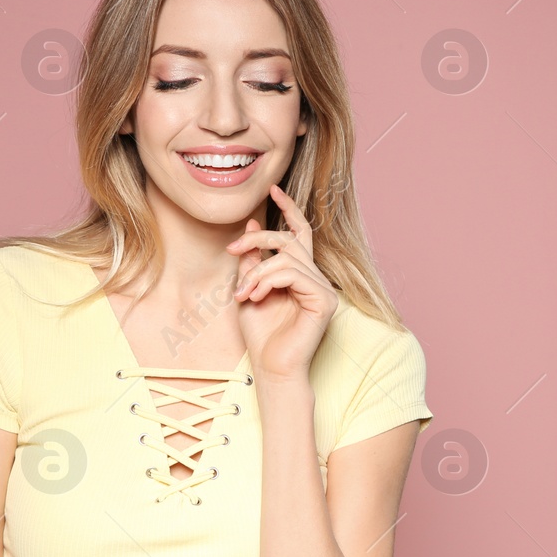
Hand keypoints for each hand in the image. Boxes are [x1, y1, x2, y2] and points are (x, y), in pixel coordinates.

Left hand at [226, 184, 338, 382]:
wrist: (270, 366)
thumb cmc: (260, 333)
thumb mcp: (247, 287)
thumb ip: (252, 258)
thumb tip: (254, 221)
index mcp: (300, 273)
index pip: (299, 233)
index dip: (289, 209)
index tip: (273, 189)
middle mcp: (315, 277)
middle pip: (290, 239)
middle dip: (258, 238)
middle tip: (231, 249)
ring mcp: (323, 288)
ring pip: (287, 258)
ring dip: (257, 272)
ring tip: (242, 293)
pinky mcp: (324, 300)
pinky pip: (293, 275)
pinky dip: (268, 281)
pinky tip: (255, 297)